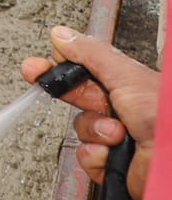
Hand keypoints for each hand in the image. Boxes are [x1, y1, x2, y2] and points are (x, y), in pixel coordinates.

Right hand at [22, 25, 156, 199]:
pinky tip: (112, 152)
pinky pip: (85, 155)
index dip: (62, 66)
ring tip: (117, 132)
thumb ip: (91, 54)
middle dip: (63, 91)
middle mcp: (123, 110)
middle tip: (42, 80)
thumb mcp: (126, 76)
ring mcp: (118, 138)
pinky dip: (95, 155)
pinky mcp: (113, 164)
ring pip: (80, 128)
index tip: (40, 64)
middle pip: (79, 97)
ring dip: (94, 129)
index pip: (88, 70)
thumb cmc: (166, 117)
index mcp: (129, 85)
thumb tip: (63, 35)